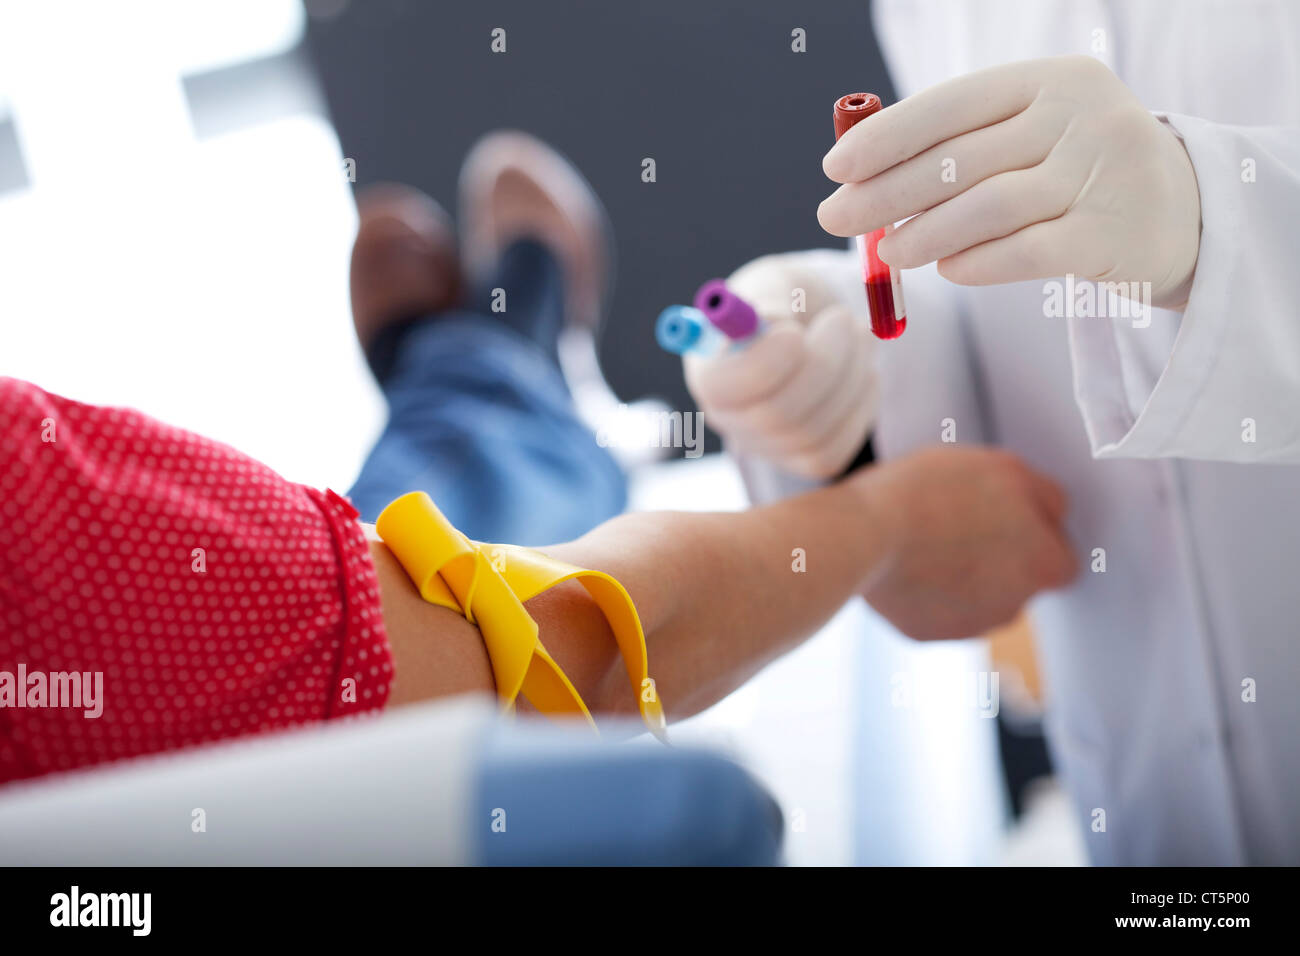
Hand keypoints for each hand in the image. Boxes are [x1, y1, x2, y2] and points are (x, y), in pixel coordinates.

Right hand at [683, 253, 877, 478]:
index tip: (794, 331)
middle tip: (845, 320)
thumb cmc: (788, 300)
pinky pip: (838, 446)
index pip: (720, 387)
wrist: (812, 326)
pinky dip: (861, 403)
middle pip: (775, 415)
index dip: (761, 365)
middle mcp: (729, 417)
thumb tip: (772, 323)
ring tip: (859, 333)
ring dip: (851, 374)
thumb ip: (769, 300)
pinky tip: (862, 372)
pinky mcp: (804, 460)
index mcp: (710, 370)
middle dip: (823, 363)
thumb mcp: (775, 284)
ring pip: (814, 430)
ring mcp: (766, 445)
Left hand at [818, 55, 1201, 308]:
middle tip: (836, 218)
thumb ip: (958, 146)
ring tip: (890, 252)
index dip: (886, 137)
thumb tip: (859, 178)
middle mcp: (1079, 116)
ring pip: (987, 208)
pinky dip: (976, 264)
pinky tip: (947, 269)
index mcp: (1049, 80)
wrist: (1184, 209)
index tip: (835, 167)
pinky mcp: (1110, 234)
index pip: (951, 104)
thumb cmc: (1077, 170)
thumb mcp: (1030, 134)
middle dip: (885, 193)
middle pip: (959, 159)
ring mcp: (1100, 173)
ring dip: (925, 233)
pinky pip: (1025, 252)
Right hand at [851, 446, 1076, 638]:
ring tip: (923, 541)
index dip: (1034, 535)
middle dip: (995, 559)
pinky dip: (924, 594)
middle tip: (958, 523)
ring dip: (960, 577)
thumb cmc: (934, 494)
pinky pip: (934, 612)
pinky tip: (903, 564)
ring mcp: (969, 626)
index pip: (1060, 558)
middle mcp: (1015, 606)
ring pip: (975, 599)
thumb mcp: (1005, 468)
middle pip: (1016, 582)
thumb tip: (1054, 514)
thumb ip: (1044, 496)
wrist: (866, 534)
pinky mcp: (926, 635)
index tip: (1005, 517)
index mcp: (1046, 566)